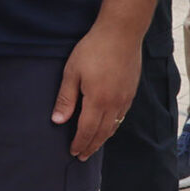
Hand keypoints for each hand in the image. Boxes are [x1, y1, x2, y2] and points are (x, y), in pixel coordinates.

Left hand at [51, 22, 140, 160]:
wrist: (122, 33)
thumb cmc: (93, 49)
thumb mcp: (72, 72)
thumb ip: (66, 98)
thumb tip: (58, 121)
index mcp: (97, 101)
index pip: (87, 130)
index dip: (80, 143)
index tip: (73, 152)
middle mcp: (114, 104)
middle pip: (102, 133)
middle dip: (91, 146)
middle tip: (82, 156)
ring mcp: (125, 99)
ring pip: (114, 126)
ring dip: (103, 138)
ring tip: (93, 145)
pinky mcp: (131, 92)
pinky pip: (122, 116)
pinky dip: (113, 126)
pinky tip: (108, 126)